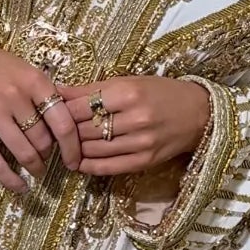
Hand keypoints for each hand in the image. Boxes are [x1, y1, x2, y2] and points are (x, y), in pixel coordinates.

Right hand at [0, 44, 81, 191]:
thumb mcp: (27, 72)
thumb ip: (46, 96)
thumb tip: (67, 126)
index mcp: (35, 82)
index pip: (63, 123)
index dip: (72, 147)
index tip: (74, 161)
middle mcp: (16, 98)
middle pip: (43, 140)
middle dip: (49, 154)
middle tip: (46, 156)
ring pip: (24, 153)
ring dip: (34, 166)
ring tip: (36, 169)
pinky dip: (11, 179)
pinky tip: (20, 187)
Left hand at [57, 74, 210, 176]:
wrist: (199, 113)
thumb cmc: (161, 92)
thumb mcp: (128, 82)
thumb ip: (92, 89)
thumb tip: (56, 92)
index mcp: (128, 93)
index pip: (80, 106)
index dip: (60, 111)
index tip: (49, 112)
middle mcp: (135, 118)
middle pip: (84, 129)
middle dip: (64, 131)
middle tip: (52, 131)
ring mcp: (141, 142)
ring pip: (92, 149)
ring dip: (74, 149)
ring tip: (64, 145)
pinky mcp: (145, 161)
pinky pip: (108, 167)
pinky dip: (89, 166)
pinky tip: (79, 162)